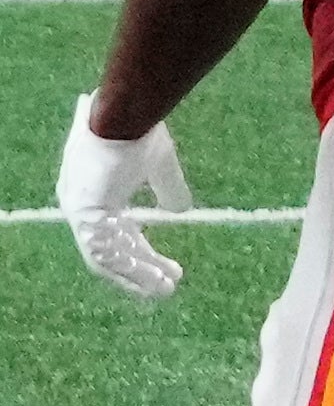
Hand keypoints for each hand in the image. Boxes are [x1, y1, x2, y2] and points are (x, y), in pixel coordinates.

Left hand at [58, 94, 187, 301]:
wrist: (123, 115)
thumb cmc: (138, 133)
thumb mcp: (159, 165)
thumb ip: (167, 188)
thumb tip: (181, 210)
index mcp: (95, 195)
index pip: (118, 233)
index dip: (144, 252)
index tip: (171, 267)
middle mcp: (82, 208)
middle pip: (113, 250)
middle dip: (143, 269)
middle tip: (170, 285)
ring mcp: (81, 212)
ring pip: (109, 257)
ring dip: (138, 276)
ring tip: (166, 290)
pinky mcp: (85, 213)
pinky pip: (105, 251)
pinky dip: (129, 268)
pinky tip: (152, 278)